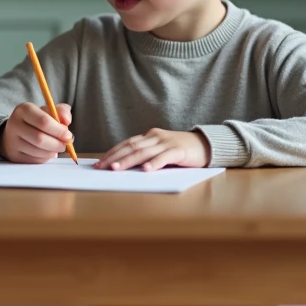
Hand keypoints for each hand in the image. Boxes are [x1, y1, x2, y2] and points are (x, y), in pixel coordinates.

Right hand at [0, 102, 73, 162]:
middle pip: (40, 138)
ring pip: (37, 151)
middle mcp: (14, 124)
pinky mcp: (14, 155)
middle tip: (65, 144)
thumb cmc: (36, 120)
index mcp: (23, 110)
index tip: (68, 135)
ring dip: (52, 152)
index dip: (59, 130)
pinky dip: (45, 158)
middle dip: (57, 144)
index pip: (43, 121)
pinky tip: (46, 152)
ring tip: (56, 148)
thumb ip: (61, 112)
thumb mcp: (47, 111)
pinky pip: (34, 160)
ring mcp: (12, 141)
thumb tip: (67, 121)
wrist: (14, 132)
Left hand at [95, 128, 210, 171]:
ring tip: (116, 169)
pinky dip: (154, 163)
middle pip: (131, 147)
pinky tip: (145, 170)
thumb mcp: (161, 150)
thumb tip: (125, 167)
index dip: (112, 153)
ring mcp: (167, 142)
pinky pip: (164, 157)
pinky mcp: (179, 150)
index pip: (126, 143)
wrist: (205, 145)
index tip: (99, 162)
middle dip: (114, 157)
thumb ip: (146, 155)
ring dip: (128, 161)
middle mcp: (156, 137)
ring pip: (143, 152)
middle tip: (101, 167)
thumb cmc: (181, 151)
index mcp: (149, 136)